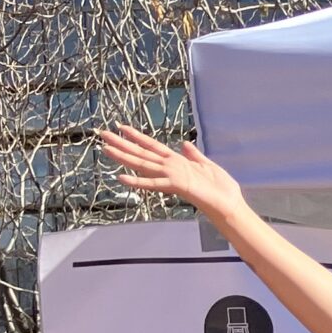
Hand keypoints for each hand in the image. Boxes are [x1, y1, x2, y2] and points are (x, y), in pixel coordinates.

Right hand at [98, 125, 247, 225]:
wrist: (229, 205)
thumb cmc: (221, 188)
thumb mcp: (208, 165)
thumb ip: (194, 155)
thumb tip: (184, 144)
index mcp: (176, 162)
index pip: (153, 146)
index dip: (138, 136)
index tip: (122, 127)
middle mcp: (170, 168)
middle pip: (141, 153)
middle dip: (122, 144)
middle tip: (102, 133)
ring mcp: (171, 177)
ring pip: (142, 165)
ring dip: (124, 157)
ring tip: (106, 149)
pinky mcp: (176, 186)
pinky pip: (153, 184)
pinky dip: (138, 182)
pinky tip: (121, 178)